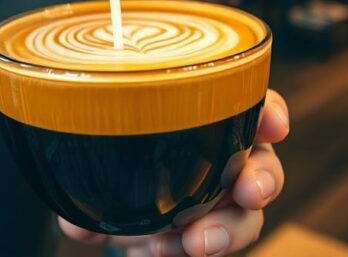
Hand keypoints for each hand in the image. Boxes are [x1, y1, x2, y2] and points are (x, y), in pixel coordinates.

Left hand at [60, 90, 288, 256]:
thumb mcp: (108, 161)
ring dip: (227, 230)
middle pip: (264, 165)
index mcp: (215, 120)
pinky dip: (193, 248)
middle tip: (249, 192)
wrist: (127, 218)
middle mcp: (231, 159)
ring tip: (198, 244)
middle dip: (262, 178)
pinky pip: (218, 243)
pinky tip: (163, 250)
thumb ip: (94, 184)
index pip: (255, 105)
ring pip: (248, 216)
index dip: (270, 111)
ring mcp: (227, 202)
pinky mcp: (216, 235)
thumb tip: (74, 220)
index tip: (273, 125)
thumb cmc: (128, 166)